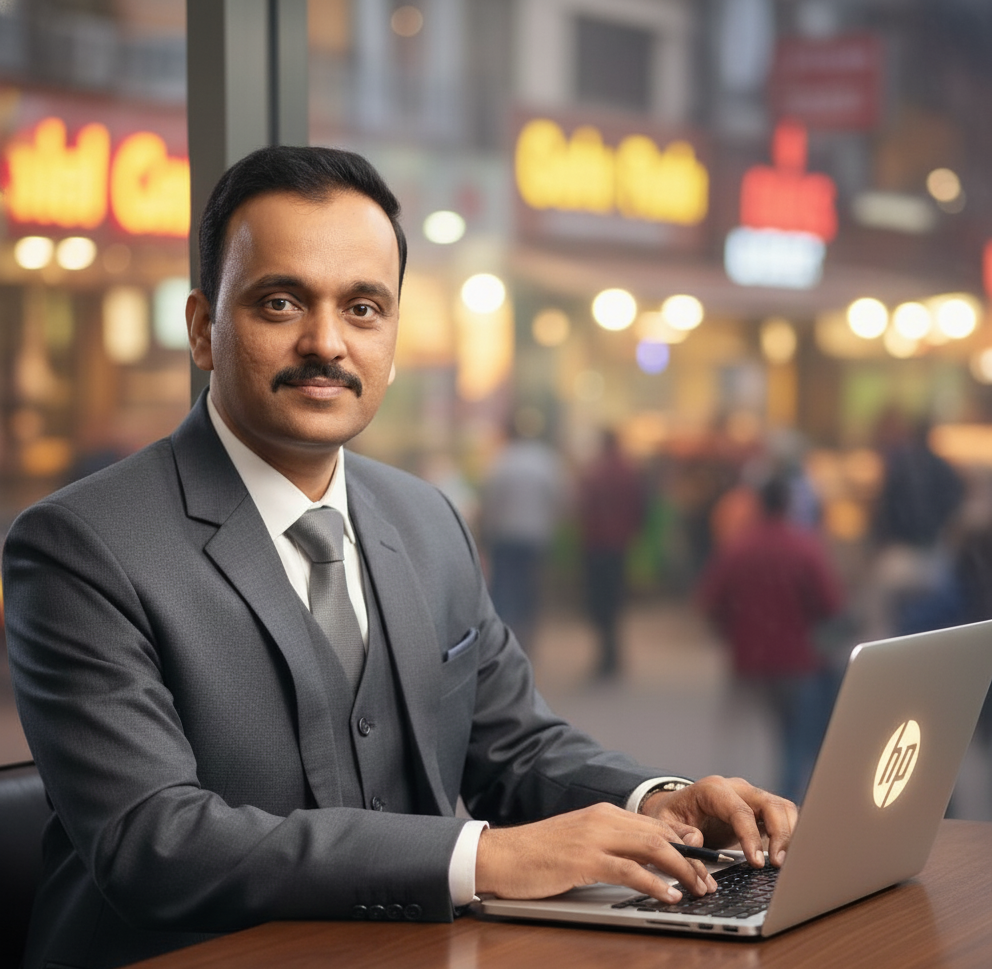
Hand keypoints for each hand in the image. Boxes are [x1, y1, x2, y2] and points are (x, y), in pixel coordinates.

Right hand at [475, 802, 718, 903]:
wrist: (500, 855)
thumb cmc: (537, 853)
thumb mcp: (579, 842)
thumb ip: (608, 846)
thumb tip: (642, 864)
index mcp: (603, 813)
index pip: (656, 823)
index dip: (685, 842)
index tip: (704, 861)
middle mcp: (603, 819)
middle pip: (662, 834)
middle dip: (692, 859)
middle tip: (708, 882)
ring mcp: (594, 838)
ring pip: (653, 847)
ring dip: (682, 870)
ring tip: (698, 890)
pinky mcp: (583, 861)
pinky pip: (630, 870)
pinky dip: (655, 884)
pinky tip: (668, 896)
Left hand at [640, 775, 797, 868]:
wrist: (677, 808)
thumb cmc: (672, 816)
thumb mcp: (663, 824)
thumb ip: (677, 832)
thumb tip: (695, 841)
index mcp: (712, 790)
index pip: (739, 810)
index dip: (750, 836)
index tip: (756, 862)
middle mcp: (736, 788)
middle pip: (769, 803)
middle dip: (779, 833)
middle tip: (777, 864)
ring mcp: (751, 797)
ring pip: (783, 808)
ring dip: (790, 834)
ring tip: (784, 863)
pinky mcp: (760, 810)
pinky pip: (784, 816)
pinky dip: (791, 834)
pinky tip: (787, 855)